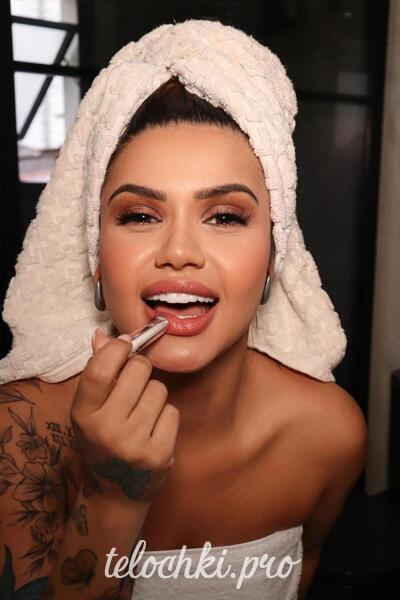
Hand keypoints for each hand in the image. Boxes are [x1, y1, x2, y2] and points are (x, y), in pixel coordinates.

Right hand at [70, 328, 179, 503]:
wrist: (116, 494)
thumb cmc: (102, 442)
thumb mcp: (90, 410)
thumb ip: (97, 372)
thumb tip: (103, 336)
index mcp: (83, 415)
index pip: (100, 369)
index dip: (117, 349)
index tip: (126, 345)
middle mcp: (107, 430)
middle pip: (139, 370)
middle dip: (140, 369)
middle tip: (134, 385)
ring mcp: (134, 444)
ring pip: (159, 389)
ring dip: (154, 395)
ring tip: (142, 414)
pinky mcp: (159, 455)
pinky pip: (172, 411)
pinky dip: (166, 416)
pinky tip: (153, 430)